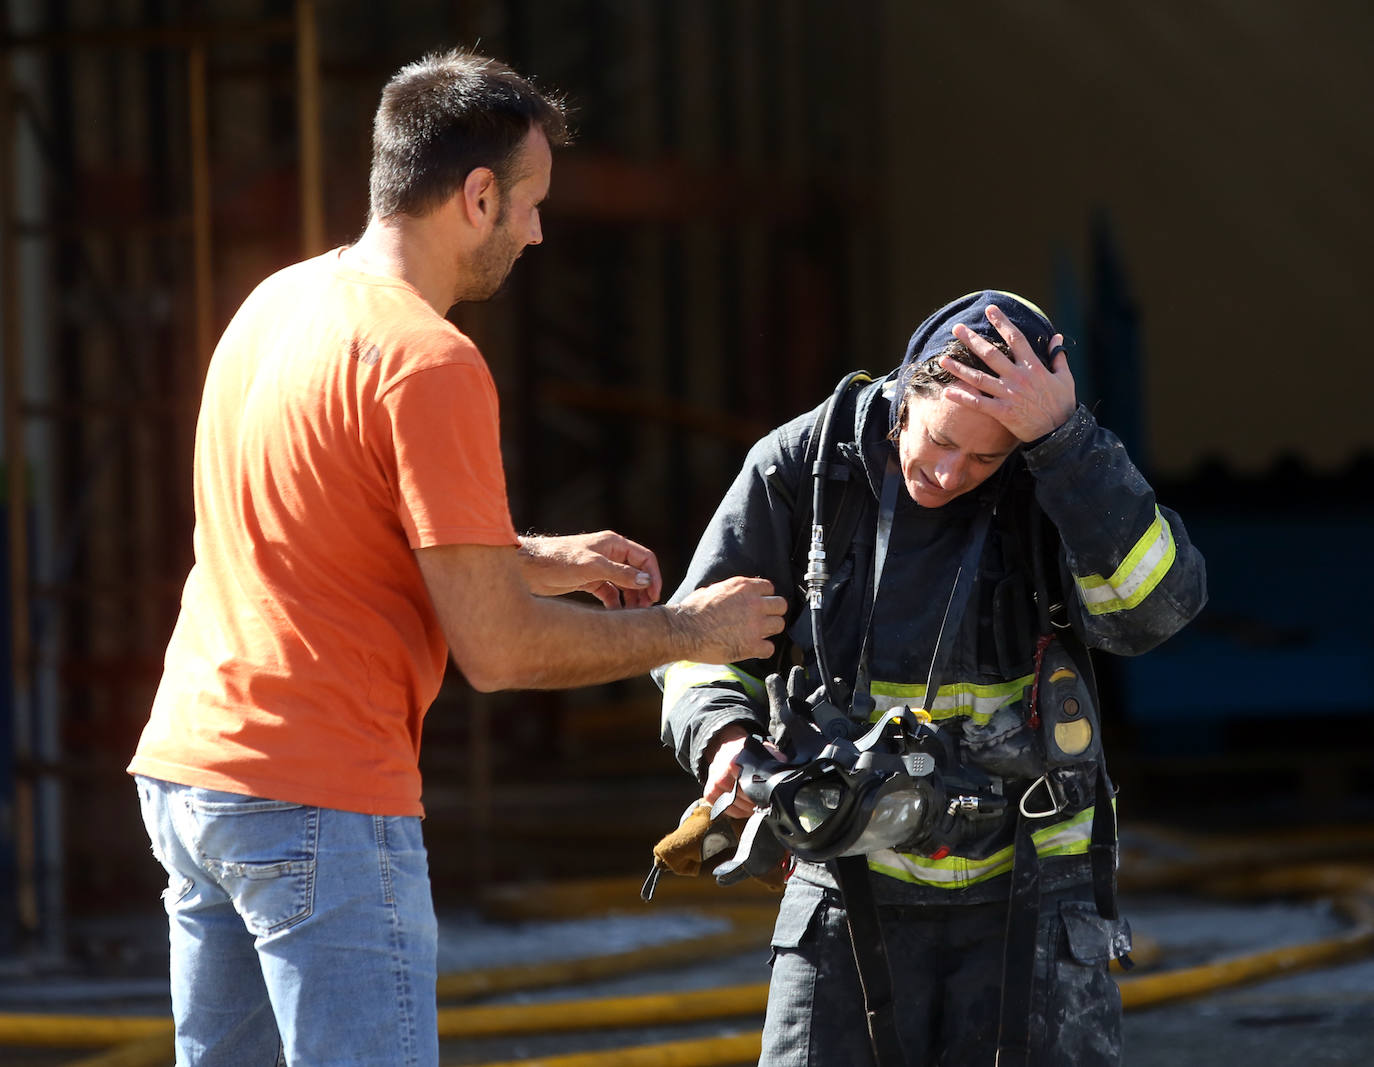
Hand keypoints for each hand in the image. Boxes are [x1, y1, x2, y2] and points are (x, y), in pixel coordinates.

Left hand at [517, 531, 662, 607]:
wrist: (528, 568)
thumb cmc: (559, 560)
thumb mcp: (593, 567)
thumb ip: (621, 574)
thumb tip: (646, 581)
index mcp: (613, 544)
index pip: (644, 558)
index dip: (653, 576)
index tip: (654, 596)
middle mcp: (609, 555)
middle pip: (636, 572)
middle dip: (643, 590)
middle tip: (646, 610)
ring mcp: (599, 568)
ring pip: (624, 585)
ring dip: (630, 598)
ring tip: (633, 615)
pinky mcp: (588, 581)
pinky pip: (609, 593)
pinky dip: (614, 603)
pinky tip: (615, 615)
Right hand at [673, 576, 787, 663]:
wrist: (684, 631)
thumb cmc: (692, 611)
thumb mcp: (711, 590)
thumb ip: (728, 591)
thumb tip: (730, 594)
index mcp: (743, 587)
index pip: (769, 587)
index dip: (764, 596)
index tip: (759, 603)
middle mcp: (754, 603)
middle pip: (781, 605)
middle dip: (773, 612)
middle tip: (763, 619)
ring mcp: (755, 625)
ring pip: (779, 625)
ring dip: (769, 630)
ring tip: (757, 634)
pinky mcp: (752, 645)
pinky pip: (769, 648)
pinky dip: (763, 650)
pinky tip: (753, 649)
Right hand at [703, 725, 784, 817]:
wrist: (724, 748)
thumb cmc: (743, 751)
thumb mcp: (759, 748)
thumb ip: (772, 755)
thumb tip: (783, 763)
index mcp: (734, 762)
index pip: (751, 786)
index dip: (762, 792)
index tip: (769, 793)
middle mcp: (720, 774)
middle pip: (745, 798)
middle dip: (757, 800)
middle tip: (764, 798)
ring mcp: (714, 785)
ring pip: (736, 806)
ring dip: (748, 808)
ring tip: (754, 801)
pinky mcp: (709, 794)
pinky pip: (726, 810)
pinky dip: (737, 810)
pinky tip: (742, 803)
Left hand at [942, 304, 1075, 441]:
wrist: (1060, 433)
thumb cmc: (1062, 404)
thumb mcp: (1065, 378)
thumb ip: (1058, 357)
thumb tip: (1056, 337)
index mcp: (1033, 366)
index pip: (1015, 338)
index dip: (1002, 322)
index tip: (990, 309)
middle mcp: (1018, 377)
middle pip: (991, 354)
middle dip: (972, 340)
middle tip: (956, 328)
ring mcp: (1008, 394)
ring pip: (979, 378)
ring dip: (959, 368)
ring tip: (942, 359)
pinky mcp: (1002, 412)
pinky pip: (978, 403)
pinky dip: (962, 398)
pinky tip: (947, 391)